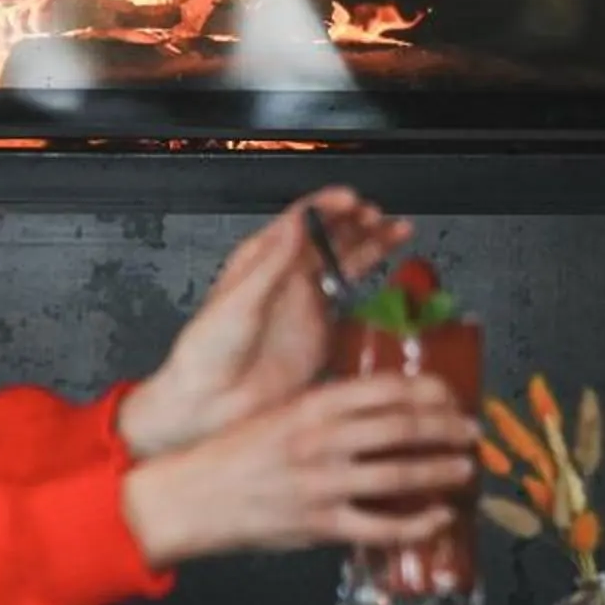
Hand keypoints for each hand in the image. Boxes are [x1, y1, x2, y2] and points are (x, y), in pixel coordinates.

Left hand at [118, 187, 410, 458]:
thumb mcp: (237, 302)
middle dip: (356, 221)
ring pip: (344, 261)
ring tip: (397, 230)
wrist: (212, 403)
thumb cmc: (207, 352)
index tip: (351, 201)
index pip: (300, 221)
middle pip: (328, 236)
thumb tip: (294, 223)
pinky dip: (371, 282)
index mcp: (259, 260)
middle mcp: (285, 276)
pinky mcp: (320, 330)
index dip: (327, 207)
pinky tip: (388, 270)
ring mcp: (305, 302)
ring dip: (371, 243)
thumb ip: (270, 263)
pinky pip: (350, 297)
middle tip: (379, 216)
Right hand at [120, 371, 476, 567]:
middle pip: (403, 426)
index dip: (429, 391)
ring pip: (400, 473)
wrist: (191, 497)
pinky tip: (439, 518)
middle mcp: (322, 439)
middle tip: (471, 431)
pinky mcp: (321, 524)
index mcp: (311, 405)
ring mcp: (323, 483)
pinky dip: (418, 523)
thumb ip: (324, 411)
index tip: (451, 395)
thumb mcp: (278, 414)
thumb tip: (377, 410)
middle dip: (447, 427)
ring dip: (442, 470)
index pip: (386, 388)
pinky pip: (383, 526)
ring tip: (465, 468)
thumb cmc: (232, 455)